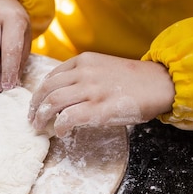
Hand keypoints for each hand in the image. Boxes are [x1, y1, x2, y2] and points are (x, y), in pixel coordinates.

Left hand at [28, 52, 173, 136]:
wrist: (160, 83)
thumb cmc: (134, 80)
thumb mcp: (104, 67)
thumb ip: (84, 75)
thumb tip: (64, 95)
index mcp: (83, 61)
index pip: (51, 76)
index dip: (39, 93)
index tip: (36, 104)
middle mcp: (83, 73)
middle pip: (46, 90)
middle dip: (34, 107)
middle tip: (31, 119)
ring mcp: (91, 90)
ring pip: (52, 103)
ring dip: (41, 118)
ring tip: (39, 128)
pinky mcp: (98, 109)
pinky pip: (68, 118)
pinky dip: (59, 127)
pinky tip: (60, 132)